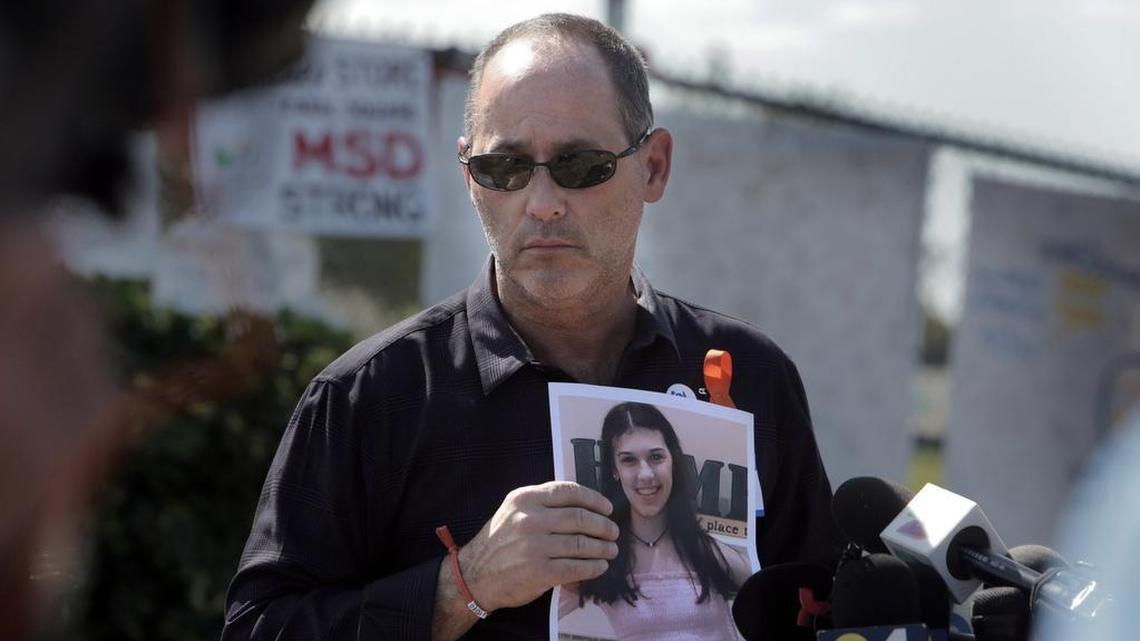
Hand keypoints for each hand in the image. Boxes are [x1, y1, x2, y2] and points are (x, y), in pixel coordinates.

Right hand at [457, 481, 619, 611]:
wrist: (475, 575)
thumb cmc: (499, 542)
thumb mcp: (514, 511)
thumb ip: (543, 504)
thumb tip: (584, 506)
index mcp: (525, 498)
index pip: (568, 491)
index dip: (594, 499)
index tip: (607, 507)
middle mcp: (530, 519)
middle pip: (579, 518)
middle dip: (603, 525)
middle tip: (613, 531)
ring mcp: (535, 546)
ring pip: (581, 543)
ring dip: (602, 547)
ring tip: (610, 549)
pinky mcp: (539, 571)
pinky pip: (576, 567)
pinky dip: (593, 567)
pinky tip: (599, 566)